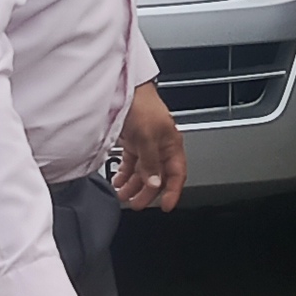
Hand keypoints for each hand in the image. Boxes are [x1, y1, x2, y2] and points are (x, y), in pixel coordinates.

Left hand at [113, 79, 186, 211]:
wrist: (123, 88)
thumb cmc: (141, 104)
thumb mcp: (147, 136)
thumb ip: (151, 162)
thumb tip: (155, 183)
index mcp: (172, 144)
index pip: (177, 174)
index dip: (173, 191)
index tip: (165, 206)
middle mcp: (161, 146)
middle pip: (159, 176)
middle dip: (147, 192)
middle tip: (136, 203)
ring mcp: (146, 144)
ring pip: (144, 171)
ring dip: (134, 185)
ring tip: (123, 194)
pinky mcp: (133, 141)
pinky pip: (132, 163)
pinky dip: (125, 174)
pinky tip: (118, 180)